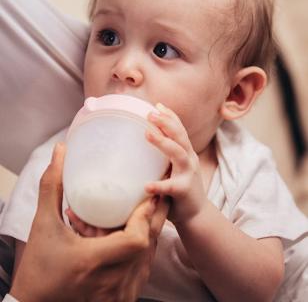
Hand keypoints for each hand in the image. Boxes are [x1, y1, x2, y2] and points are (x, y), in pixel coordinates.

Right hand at [10, 143, 168, 301]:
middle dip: (156, 215)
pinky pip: (142, 267)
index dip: (145, 216)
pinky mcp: (122, 296)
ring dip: (151, 230)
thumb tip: (60, 152)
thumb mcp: (43, 224)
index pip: (135, 240)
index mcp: (92, 261)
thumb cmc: (38, 266)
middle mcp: (111, 281)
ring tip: (152, 207)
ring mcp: (119, 292)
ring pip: (148, 256)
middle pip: (149, 244)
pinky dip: (144, 247)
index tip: (149, 194)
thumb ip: (52, 186)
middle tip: (157, 192)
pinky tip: (139, 231)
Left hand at [145, 103, 205, 223]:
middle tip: (150, 113)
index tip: (157, 105)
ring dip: (163, 143)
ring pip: (178, 154)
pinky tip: (147, 186)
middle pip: (180, 137)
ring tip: (147, 134)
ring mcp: (188, 174)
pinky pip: (171, 187)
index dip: (170, 116)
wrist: (196, 215)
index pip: (180, 130)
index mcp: (186, 153)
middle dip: (166, 123)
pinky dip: (159, 185)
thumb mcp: (176, 167)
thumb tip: (148, 139)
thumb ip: (167, 156)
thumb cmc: (180, 189)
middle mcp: (189, 160)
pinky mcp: (184, 191)